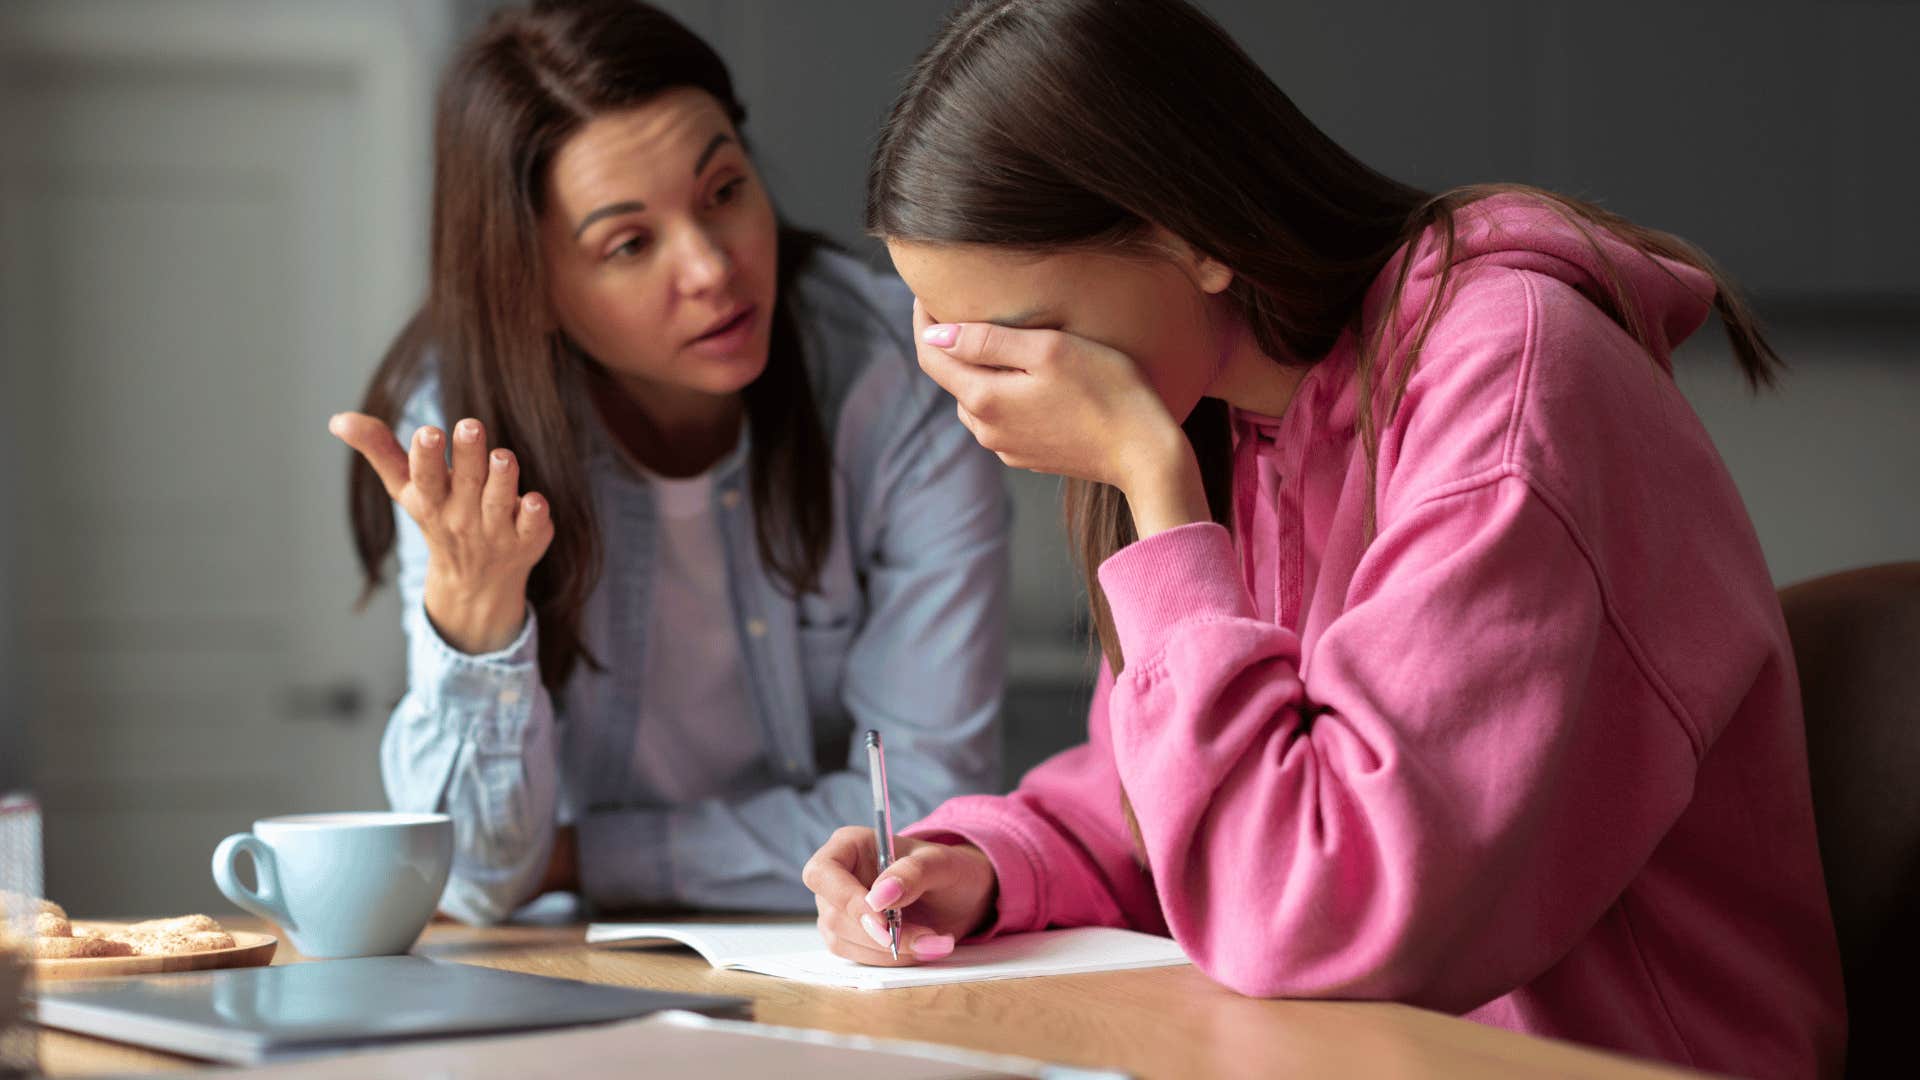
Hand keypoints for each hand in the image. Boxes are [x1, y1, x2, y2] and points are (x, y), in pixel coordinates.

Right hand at [330, 412, 552, 653]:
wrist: (475, 581)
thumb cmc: (439, 516)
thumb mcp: (405, 487)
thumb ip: (379, 449)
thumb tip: (337, 419)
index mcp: (431, 499)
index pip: (424, 476)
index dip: (426, 455)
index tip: (428, 432)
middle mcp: (462, 515)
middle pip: (466, 482)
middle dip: (468, 454)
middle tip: (471, 425)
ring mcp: (496, 529)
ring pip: (499, 501)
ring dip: (502, 479)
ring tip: (502, 457)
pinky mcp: (528, 538)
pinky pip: (532, 525)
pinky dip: (534, 515)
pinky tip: (535, 500)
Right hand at [801, 827, 997, 966]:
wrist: (959, 896)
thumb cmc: (946, 869)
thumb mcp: (940, 863)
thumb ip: (912, 873)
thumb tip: (879, 896)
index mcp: (850, 846)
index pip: (822, 872)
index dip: (844, 898)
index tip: (882, 920)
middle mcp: (837, 878)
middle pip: (834, 914)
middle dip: (878, 934)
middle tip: (924, 937)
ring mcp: (840, 910)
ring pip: (844, 941)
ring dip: (890, 951)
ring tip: (933, 941)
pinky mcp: (851, 938)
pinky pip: (860, 957)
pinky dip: (893, 959)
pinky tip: (922, 948)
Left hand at [912, 301, 1210, 537]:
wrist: (1146, 453)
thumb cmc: (1106, 390)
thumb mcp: (1047, 350)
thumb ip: (987, 340)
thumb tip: (936, 334)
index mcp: (983, 399)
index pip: (930, 354)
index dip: (923, 320)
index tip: (929, 291)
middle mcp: (986, 430)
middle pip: (953, 377)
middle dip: (954, 344)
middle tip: (970, 307)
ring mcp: (1007, 448)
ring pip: (977, 398)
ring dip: (981, 370)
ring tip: (1004, 341)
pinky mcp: (1029, 457)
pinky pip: (1002, 418)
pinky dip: (1004, 392)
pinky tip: (1032, 378)